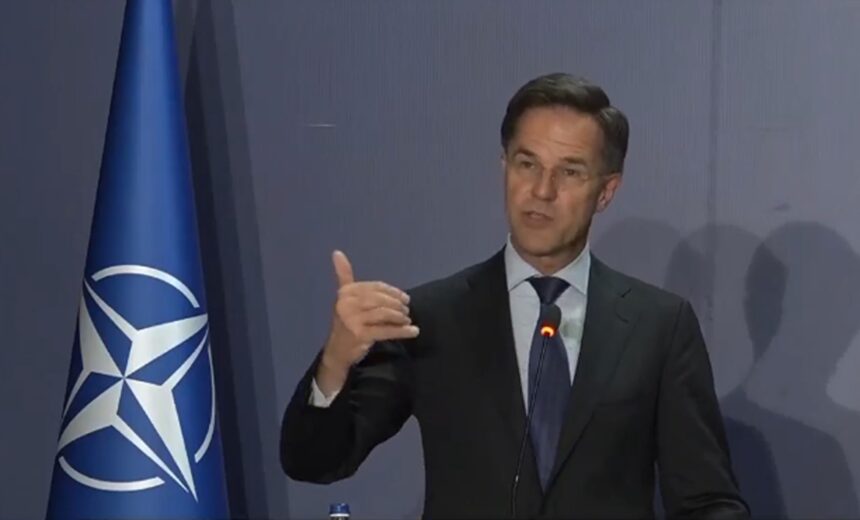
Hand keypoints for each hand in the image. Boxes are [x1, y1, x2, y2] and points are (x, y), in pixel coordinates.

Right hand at [316, 250, 418, 394]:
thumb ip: (344, 275)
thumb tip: (337, 252)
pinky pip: (386, 330)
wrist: (337, 351)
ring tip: (407, 320)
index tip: (405, 298)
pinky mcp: (360, 335)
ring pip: (384, 313)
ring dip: (400, 317)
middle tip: (407, 310)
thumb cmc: (345, 322)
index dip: (393, 292)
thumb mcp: (344, 298)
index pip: (376, 287)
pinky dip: (402, 331)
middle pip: (380, 299)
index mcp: (345, 292)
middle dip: (397, 304)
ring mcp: (353, 320)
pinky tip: (413, 331)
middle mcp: (347, 304)